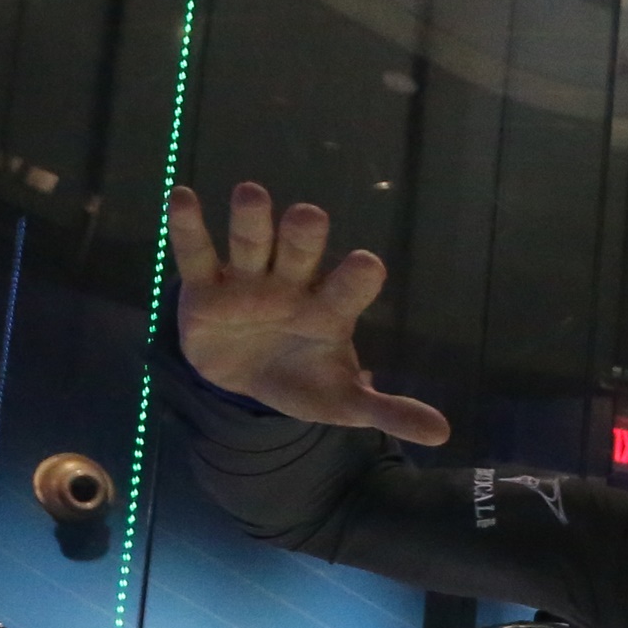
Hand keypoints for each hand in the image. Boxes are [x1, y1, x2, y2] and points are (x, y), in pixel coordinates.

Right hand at [167, 182, 452, 444]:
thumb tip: (444, 434)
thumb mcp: (342, 402)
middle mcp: (292, 284)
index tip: (367, 265)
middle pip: (300, 254)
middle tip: (310, 216)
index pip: (347, 289)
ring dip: (251, 221)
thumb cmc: (302, 377)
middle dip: (304, 237)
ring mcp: (248, 281)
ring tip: (252, 194)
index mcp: (329, 309)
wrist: (245, 379)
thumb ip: (387, 410)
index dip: (356, 279)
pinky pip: (197, 254)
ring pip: (251, 244)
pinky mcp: (205, 287)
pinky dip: (188, 227)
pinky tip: (183, 196)